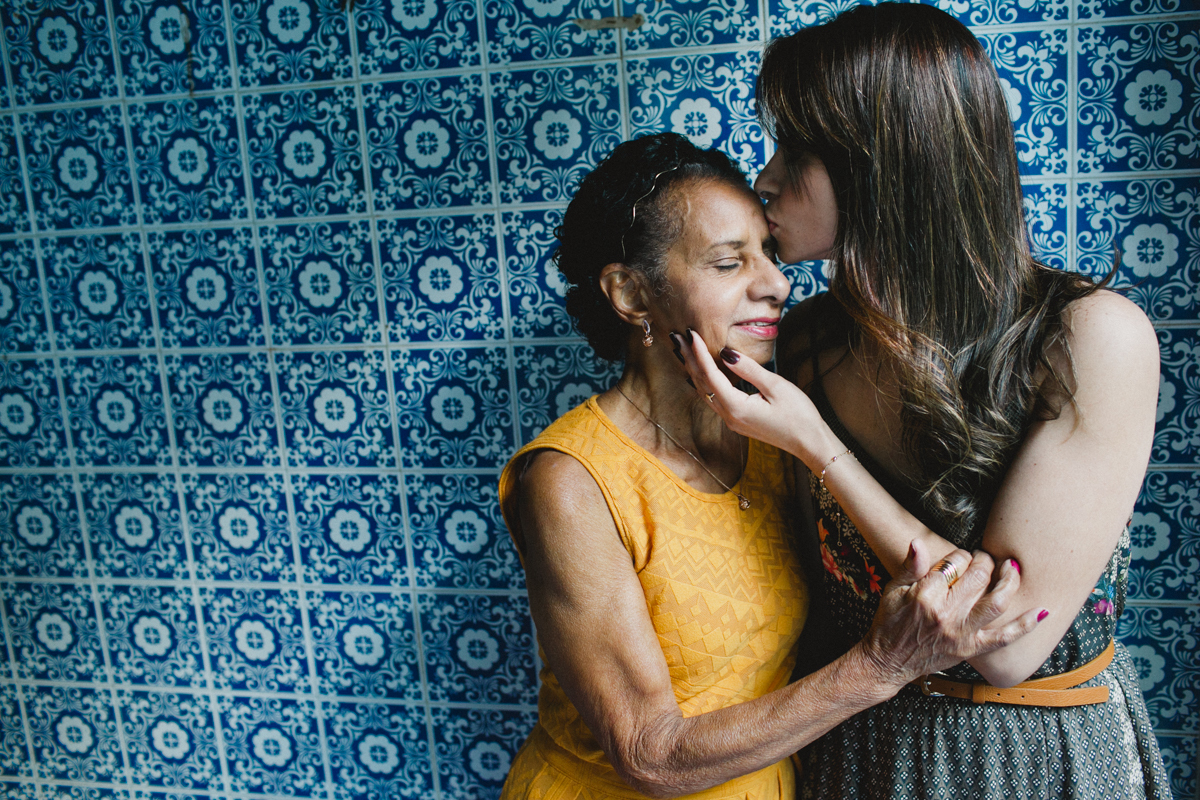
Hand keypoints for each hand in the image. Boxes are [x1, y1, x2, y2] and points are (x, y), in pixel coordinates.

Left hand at [676, 330, 830, 464]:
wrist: (810, 443)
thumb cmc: (799, 415)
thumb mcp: (775, 386)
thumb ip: (748, 369)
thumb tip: (725, 353)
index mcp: (736, 408)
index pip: (710, 375)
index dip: (699, 353)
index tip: (690, 333)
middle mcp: (729, 417)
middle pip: (701, 384)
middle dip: (688, 359)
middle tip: (676, 337)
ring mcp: (732, 421)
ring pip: (705, 393)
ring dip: (693, 370)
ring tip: (683, 351)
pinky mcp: (738, 421)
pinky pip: (714, 399)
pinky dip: (704, 382)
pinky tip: (701, 372)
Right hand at [859, 540, 1044, 687]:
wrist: (888, 662)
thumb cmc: (888, 623)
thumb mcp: (892, 590)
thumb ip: (910, 566)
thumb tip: (918, 542)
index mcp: (926, 595)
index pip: (955, 563)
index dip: (961, 554)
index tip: (960, 556)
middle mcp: (946, 614)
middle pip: (978, 577)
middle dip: (985, 561)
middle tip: (985, 558)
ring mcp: (961, 633)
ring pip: (996, 602)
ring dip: (1010, 582)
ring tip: (1013, 568)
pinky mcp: (970, 649)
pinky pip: (1005, 638)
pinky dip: (1026, 625)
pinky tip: (1042, 611)